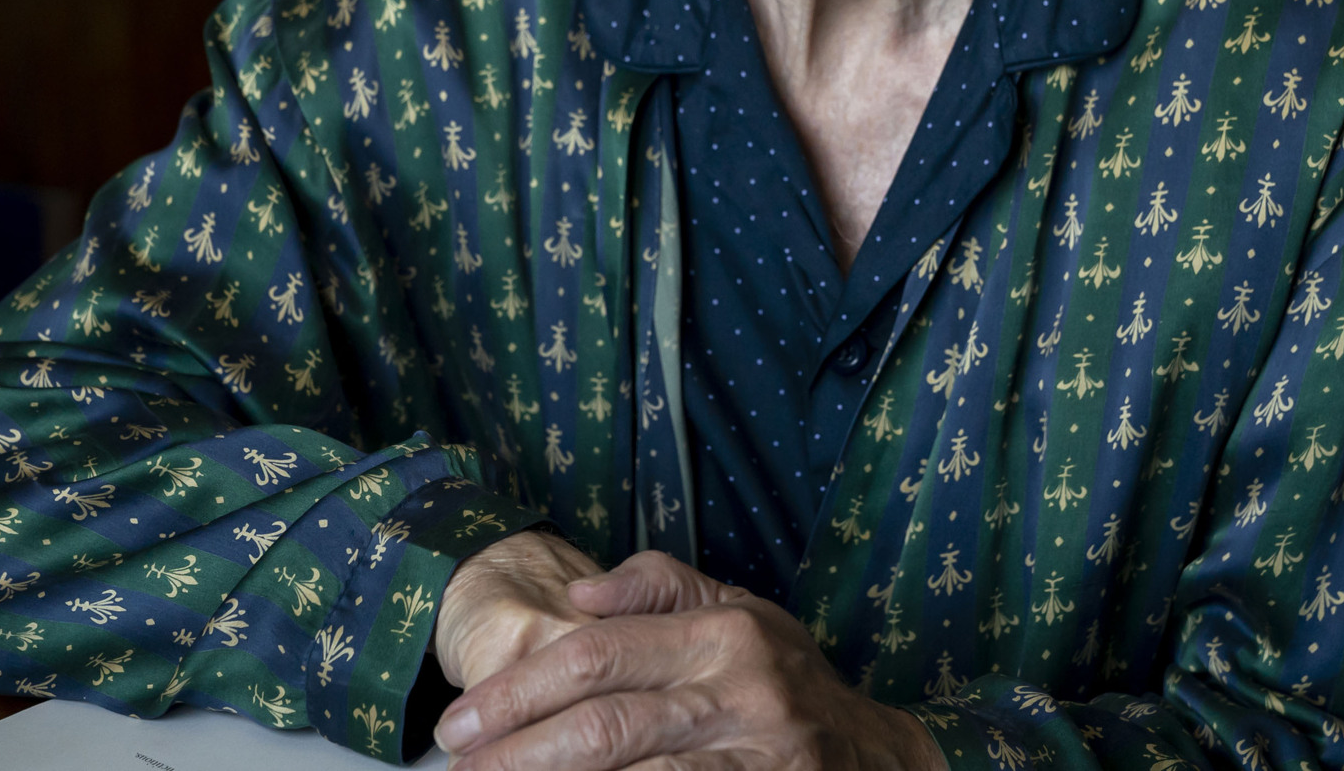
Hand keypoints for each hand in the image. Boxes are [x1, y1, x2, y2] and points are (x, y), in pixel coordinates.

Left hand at [433, 551, 944, 770]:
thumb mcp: (744, 614)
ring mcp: (756, 756)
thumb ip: (663, 590)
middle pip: (604, 723)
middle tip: (457, 765)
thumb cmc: (795, 686)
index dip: (519, 690)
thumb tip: (580, 593)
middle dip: (516, 749)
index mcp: (727, 632)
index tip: (460, 720)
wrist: (886, 762)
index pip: (600, 654)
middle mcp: (743, 691)